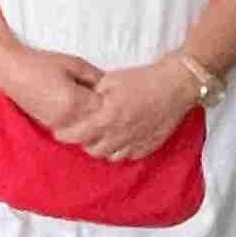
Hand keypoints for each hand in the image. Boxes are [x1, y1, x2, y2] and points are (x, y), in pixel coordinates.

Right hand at [0, 48, 104, 133]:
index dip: (114, 102)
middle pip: (98, 125)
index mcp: (76, 101)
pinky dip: (81, 125)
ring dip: (93, 123)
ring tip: (95, 109)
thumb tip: (112, 86)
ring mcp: (58, 125)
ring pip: (86, 133)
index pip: (106, 109)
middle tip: (110, 104)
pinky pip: (73, 132)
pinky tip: (81, 113)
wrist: (12, 71)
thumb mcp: (74, 64)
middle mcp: (68, 118)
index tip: (117, 94)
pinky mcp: (50, 127)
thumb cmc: (41, 64)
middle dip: (105, 116)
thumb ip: (95, 76)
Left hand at [57, 57, 197, 159]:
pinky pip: (128, 156)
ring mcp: (135, 143)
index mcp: (107, 117)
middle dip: (84, 142)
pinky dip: (120, 150)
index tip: (59, 131)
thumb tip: (79, 104)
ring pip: (110, 156)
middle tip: (83, 131)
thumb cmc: (143, 80)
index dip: (64, 135)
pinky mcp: (149, 147)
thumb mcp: (110, 80)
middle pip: (92, 150)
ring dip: (102, 148)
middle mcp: (119, 135)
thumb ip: (92, 95)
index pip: (76, 135)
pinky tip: (120, 138)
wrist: (177, 86)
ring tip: (102, 135)